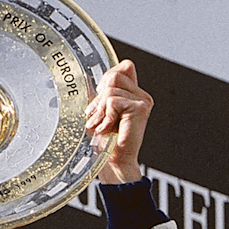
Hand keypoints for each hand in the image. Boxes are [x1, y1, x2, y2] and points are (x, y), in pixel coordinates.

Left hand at [85, 60, 152, 184]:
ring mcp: (143, 101)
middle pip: (114, 75)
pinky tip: (108, 128)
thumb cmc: (105, 141)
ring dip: (101, 110)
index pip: (124, 67)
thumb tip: (85, 76)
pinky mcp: (140, 108)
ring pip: (111, 88)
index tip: (102, 103)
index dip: (108, 80)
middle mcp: (141, 96)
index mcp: (133, 94)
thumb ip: (96, 93)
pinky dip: (106, 116)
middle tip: (99, 117)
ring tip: (102, 125)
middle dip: (100, 98)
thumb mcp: (97, 111)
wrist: (113, 161)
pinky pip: (113, 100)